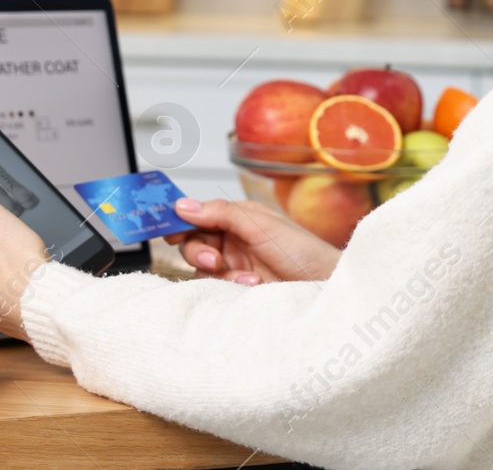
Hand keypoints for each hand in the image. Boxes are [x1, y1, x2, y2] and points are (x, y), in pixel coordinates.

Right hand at [164, 197, 340, 285]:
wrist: (325, 285)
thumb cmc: (303, 250)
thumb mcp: (261, 225)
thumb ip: (221, 213)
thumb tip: (183, 205)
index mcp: (238, 217)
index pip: (199, 214)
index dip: (181, 220)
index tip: (168, 228)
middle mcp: (233, 239)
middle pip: (193, 242)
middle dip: (198, 251)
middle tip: (213, 258)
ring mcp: (234, 264)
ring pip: (201, 268)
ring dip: (219, 272)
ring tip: (245, 277)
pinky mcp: (237, 287)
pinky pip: (216, 286)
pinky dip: (229, 286)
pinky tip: (252, 285)